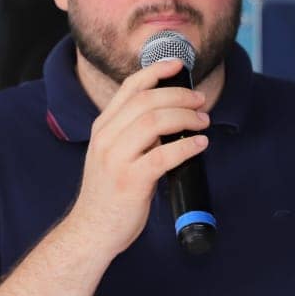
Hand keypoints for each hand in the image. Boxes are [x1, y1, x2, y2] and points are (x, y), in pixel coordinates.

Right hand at [64, 58, 209, 258]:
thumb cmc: (109, 194)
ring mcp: (117, 159)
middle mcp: (106, 138)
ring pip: (155, 122)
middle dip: (179, 96)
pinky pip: (164, 155)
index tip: (178, 65)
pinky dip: (187, 147)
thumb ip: (132, 133)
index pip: (130, 88)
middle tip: (200, 102)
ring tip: (203, 123)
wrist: (92, 230)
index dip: (156, 71)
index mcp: (102, 128)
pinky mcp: (131, 181)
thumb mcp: (112, 154)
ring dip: (185, 117)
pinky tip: (200, 145)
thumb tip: (171, 116)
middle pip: (147, 101)